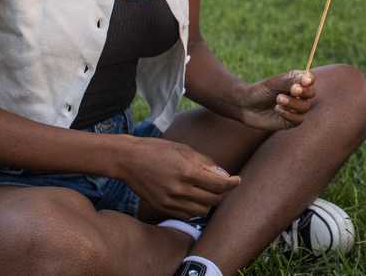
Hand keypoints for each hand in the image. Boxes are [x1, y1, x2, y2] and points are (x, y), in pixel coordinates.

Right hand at [117, 136, 239, 220]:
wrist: (128, 160)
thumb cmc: (157, 150)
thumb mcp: (184, 149)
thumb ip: (205, 163)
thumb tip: (224, 174)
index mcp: (187, 171)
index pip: (219, 185)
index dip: (232, 183)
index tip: (238, 180)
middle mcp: (179, 189)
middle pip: (213, 200)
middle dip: (223, 193)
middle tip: (224, 185)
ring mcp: (170, 201)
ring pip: (201, 211)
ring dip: (209, 203)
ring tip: (208, 192)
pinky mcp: (162, 208)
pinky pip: (187, 215)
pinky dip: (195, 209)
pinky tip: (194, 198)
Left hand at [237, 70, 315, 130]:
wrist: (246, 106)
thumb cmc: (260, 91)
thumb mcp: (275, 83)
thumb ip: (292, 80)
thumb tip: (309, 80)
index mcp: (296, 81)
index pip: (310, 79)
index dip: (310, 80)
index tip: (304, 81)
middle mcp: (298, 95)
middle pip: (311, 93)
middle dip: (303, 92)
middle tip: (292, 90)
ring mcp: (295, 109)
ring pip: (305, 107)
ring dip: (293, 103)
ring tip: (278, 100)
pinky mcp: (291, 121)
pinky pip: (298, 119)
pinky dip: (289, 114)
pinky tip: (278, 110)